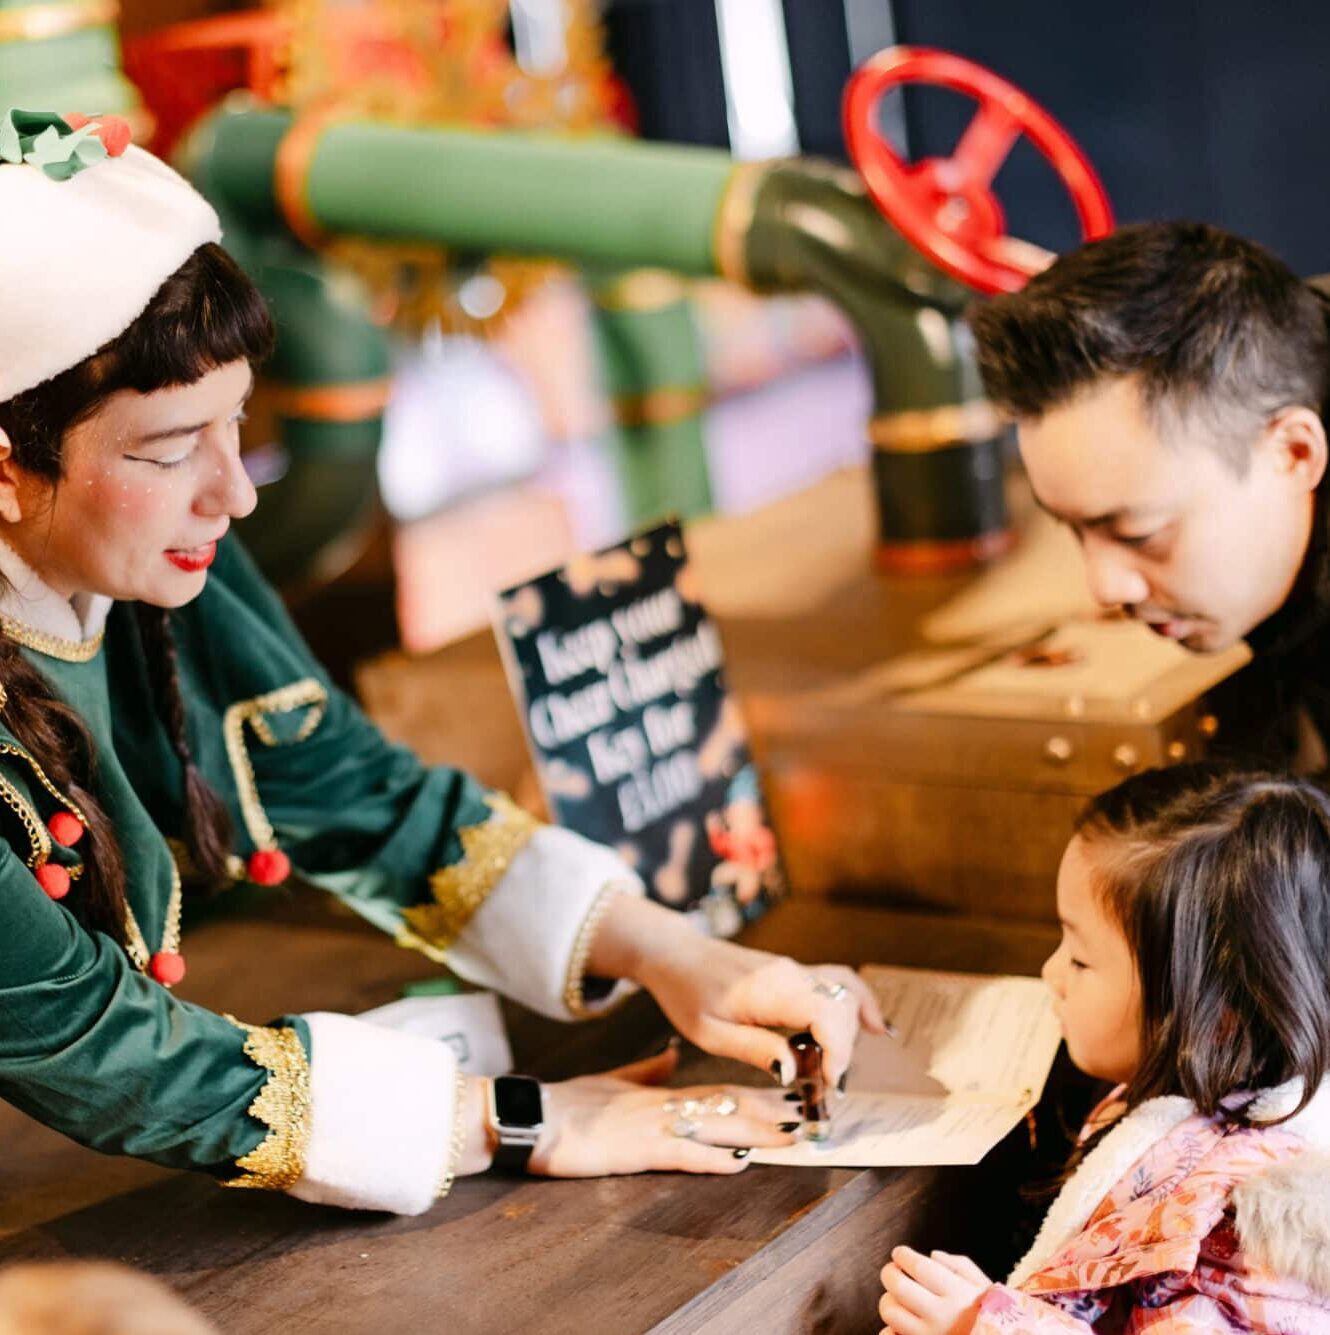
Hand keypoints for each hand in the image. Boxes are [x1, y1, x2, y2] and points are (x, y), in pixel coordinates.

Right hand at [529, 1046, 793, 1175]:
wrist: (534, 1113)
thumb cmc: (569, 1103)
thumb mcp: (612, 1081)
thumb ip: (644, 1072)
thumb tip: (668, 1058)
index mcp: (661, 1093)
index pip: (720, 1091)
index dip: (759, 1094)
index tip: (792, 1092)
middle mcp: (666, 1106)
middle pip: (729, 1106)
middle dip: (772, 1110)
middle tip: (812, 1111)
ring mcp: (654, 1126)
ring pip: (716, 1126)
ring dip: (756, 1132)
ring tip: (793, 1133)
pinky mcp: (638, 1150)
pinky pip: (682, 1155)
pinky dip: (712, 1159)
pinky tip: (737, 1162)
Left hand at [589, 896, 885, 1084]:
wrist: (677, 956)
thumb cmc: (686, 993)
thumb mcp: (709, 1033)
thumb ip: (753, 1049)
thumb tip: (793, 1072)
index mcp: (771, 989)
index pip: (827, 1014)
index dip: (839, 1050)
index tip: (828, 1082)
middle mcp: (791, 974)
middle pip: (842, 1007)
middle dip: (845, 1049)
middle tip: (826, 1086)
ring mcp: (795, 970)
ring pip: (845, 993)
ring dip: (852, 1030)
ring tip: (842, 1067)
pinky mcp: (795, 973)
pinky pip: (837, 985)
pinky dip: (857, 1004)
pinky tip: (872, 1025)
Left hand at [879, 1247, 990, 1334]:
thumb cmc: (991, 1315)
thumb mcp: (984, 1286)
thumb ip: (959, 1266)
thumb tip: (932, 1256)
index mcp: (958, 1294)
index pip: (918, 1266)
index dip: (903, 1255)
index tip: (900, 1254)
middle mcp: (941, 1316)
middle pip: (897, 1287)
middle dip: (889, 1273)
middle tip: (893, 1270)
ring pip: (890, 1312)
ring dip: (890, 1300)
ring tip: (899, 1298)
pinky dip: (890, 1329)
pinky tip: (901, 1324)